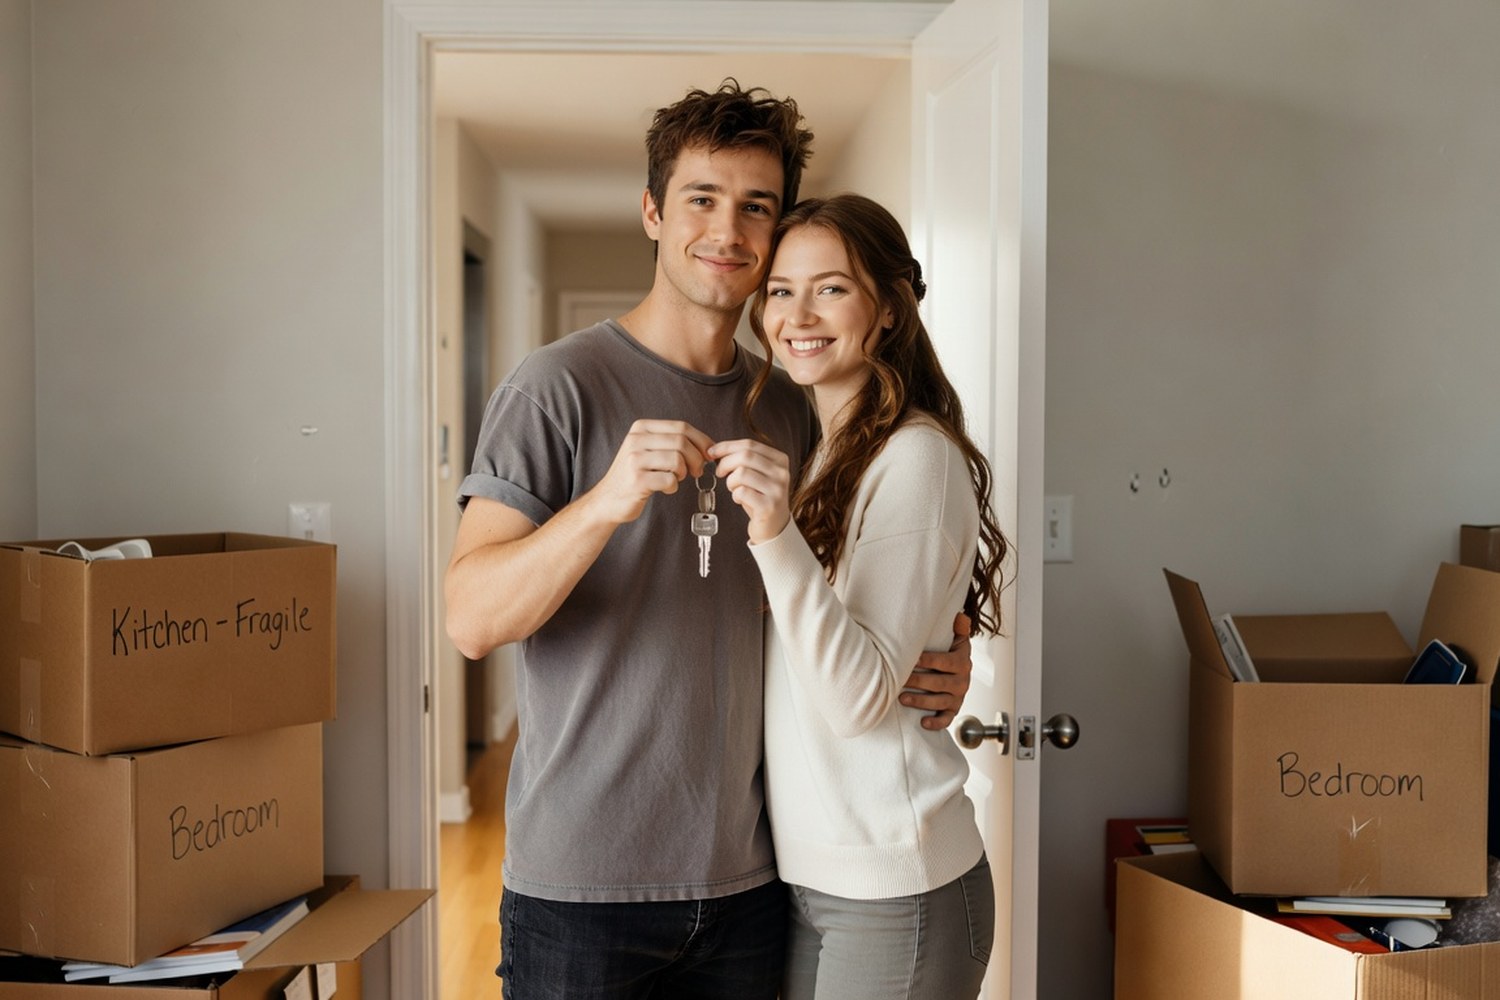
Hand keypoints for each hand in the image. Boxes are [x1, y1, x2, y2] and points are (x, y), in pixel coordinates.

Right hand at [586, 419, 714, 525]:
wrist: (608, 499)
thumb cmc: (634, 475)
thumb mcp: (648, 449)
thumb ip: (672, 442)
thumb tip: (708, 446)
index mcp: (641, 428)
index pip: (681, 427)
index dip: (701, 440)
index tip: (709, 453)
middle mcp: (636, 440)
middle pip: (682, 442)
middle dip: (696, 458)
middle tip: (697, 471)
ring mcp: (634, 459)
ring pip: (677, 459)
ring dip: (683, 472)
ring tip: (676, 478)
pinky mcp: (637, 480)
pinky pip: (669, 479)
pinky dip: (673, 486)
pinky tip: (665, 488)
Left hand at [706, 438, 791, 543]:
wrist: (774, 527)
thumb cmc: (761, 497)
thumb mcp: (757, 474)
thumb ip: (743, 459)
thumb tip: (715, 450)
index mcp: (780, 460)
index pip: (749, 444)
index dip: (727, 446)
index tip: (712, 452)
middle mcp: (782, 473)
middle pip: (745, 456)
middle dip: (725, 463)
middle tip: (720, 472)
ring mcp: (777, 489)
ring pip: (741, 473)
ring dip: (731, 482)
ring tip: (734, 489)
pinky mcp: (769, 506)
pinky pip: (741, 492)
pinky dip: (735, 495)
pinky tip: (740, 499)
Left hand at [900, 612, 973, 729]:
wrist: (960, 672)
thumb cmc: (951, 654)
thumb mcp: (957, 640)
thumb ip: (959, 628)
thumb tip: (960, 615)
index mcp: (962, 662)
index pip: (945, 662)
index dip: (928, 661)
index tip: (912, 659)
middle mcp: (962, 681)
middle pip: (940, 684)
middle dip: (918, 682)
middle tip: (900, 680)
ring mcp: (958, 697)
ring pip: (941, 702)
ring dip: (921, 702)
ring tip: (903, 698)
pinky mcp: (953, 710)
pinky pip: (947, 719)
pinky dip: (936, 724)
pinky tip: (923, 723)